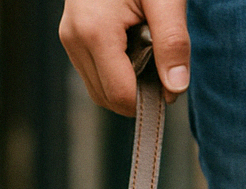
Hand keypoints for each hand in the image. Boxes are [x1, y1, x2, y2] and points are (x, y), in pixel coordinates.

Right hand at [59, 0, 189, 115]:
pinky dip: (116, 74)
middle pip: (107, 98)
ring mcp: (69, 38)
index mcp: (94, 31)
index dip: (148, 100)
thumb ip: (172, 43)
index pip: (120, 94)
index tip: (171, 86)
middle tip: (162, 70)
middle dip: (137, 94)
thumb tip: (175, 89)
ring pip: (98, 90)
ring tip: (147, 56)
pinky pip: (94, 73)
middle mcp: (75, 38)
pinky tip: (134, 52)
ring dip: (126, 86)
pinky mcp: (72, 37)